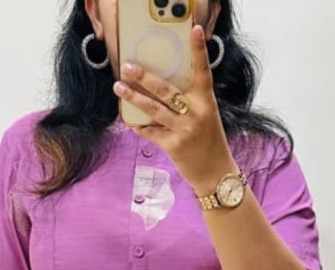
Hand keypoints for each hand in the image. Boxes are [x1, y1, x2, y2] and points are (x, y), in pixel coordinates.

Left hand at [114, 24, 235, 195]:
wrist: (215, 174)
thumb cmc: (210, 142)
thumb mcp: (207, 116)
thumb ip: (190, 101)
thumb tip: (163, 87)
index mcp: (206, 102)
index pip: (203, 71)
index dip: (199, 50)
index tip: (195, 31)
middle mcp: (195, 113)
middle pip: (166, 90)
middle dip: (144, 77)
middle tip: (128, 66)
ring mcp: (184, 130)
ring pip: (153, 109)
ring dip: (133, 98)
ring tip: (119, 88)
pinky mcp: (173, 146)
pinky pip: (151, 132)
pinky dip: (138, 126)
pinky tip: (127, 119)